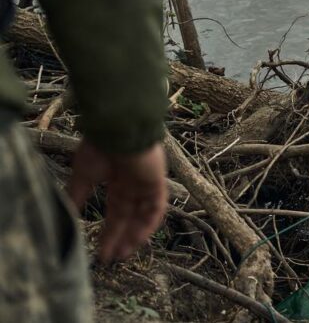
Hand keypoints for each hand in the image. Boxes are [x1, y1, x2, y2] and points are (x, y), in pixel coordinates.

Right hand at [67, 139, 167, 262]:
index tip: (100, 253)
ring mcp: (146, 184)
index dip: (108, 233)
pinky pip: (157, 208)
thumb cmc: (99, 149)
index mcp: (117, 182)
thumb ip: (78, 195)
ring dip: (134, 236)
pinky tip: (138, 239)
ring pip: (143, 216)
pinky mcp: (157, 183)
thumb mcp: (83, 175)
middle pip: (129, 218)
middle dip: (120, 238)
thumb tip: (68, 215)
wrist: (117, 131)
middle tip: (111, 259)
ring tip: (122, 254)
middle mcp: (133, 185)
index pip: (116, 213)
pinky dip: (149, 224)